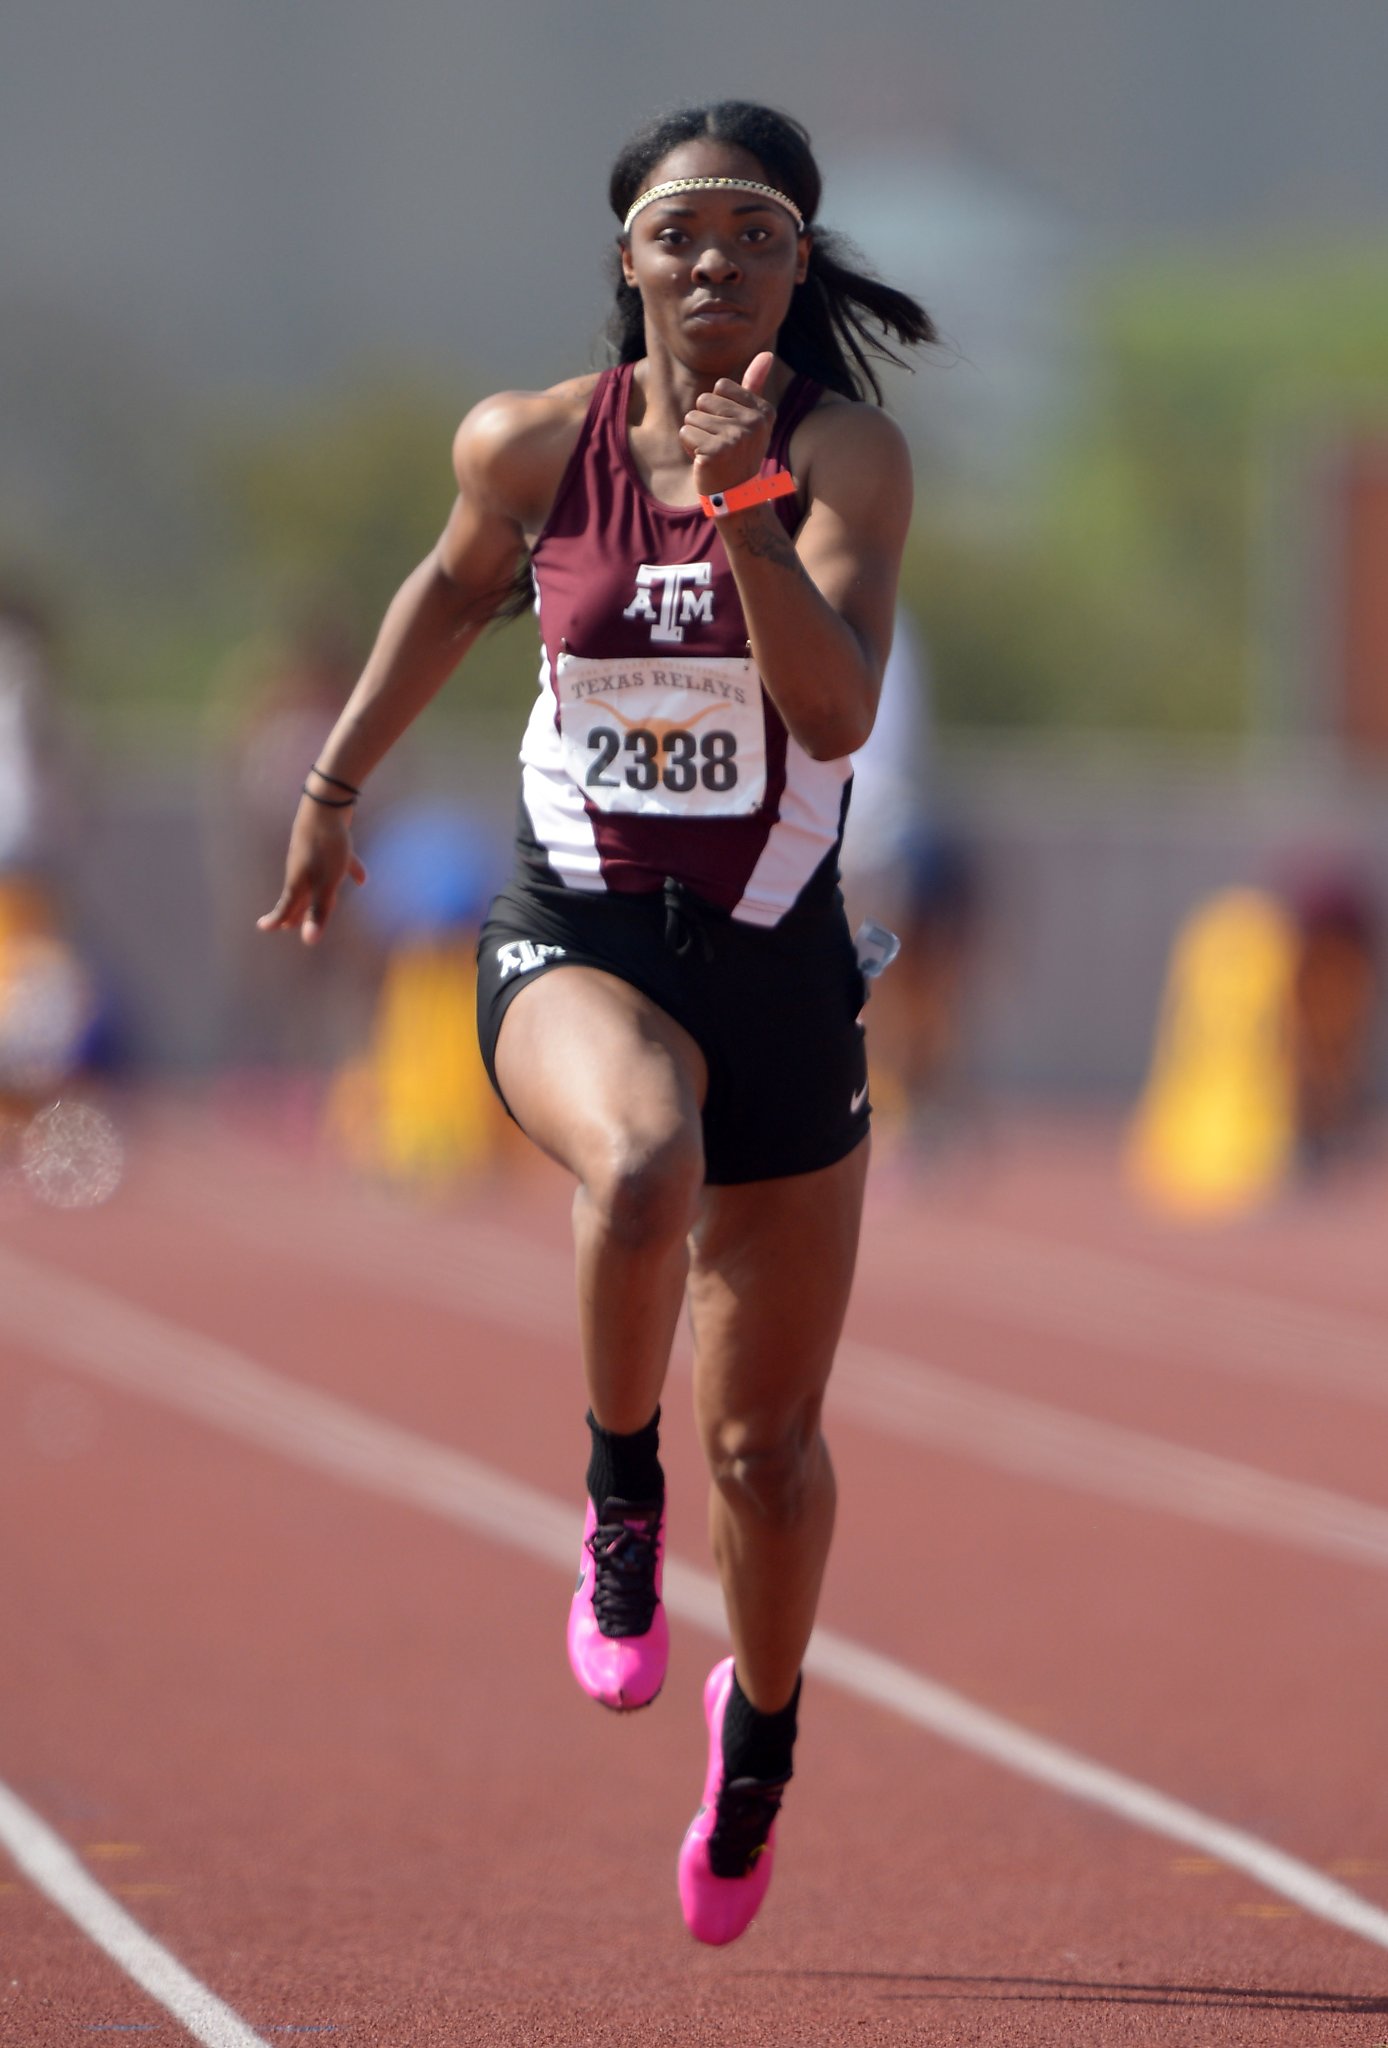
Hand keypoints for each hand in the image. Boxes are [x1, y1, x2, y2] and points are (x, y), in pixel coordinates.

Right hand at [256, 797, 366, 945]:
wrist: (327, 804)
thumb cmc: (326, 846)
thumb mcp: (327, 883)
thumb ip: (319, 911)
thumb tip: (309, 940)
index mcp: (298, 882)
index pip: (286, 907)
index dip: (277, 919)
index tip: (263, 927)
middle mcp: (302, 870)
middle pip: (300, 897)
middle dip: (296, 912)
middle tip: (288, 925)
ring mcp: (313, 856)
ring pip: (317, 882)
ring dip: (321, 897)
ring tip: (327, 907)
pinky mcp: (328, 845)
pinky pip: (337, 866)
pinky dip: (347, 874)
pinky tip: (362, 880)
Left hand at [680, 352, 776, 498]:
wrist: (735, 497)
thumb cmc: (738, 454)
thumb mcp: (751, 419)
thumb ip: (755, 385)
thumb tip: (767, 353)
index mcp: (763, 411)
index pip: (720, 387)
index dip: (717, 408)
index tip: (730, 430)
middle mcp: (753, 423)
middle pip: (704, 400)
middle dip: (704, 422)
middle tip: (719, 445)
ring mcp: (735, 437)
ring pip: (692, 417)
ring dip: (695, 436)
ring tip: (712, 454)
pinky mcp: (715, 451)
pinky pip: (685, 433)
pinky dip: (688, 448)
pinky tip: (704, 462)